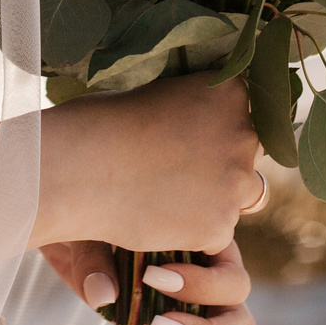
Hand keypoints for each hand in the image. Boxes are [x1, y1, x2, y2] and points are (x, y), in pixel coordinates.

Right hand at [35, 73, 261, 254]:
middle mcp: (244, 135)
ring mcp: (235, 183)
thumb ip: (195, 111)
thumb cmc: (103, 120)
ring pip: (238, 197)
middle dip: (220, 163)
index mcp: (230, 91)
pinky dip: (192, 230)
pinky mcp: (219, 226)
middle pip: (247, 155)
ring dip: (212, 199)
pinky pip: (216, 233)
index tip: (188, 135)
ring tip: (165, 195)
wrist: (78, 166)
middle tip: (175, 168)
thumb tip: (208, 129)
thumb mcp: (160, 94)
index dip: (217, 127)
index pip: (243, 113)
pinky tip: (158, 217)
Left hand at [41, 241, 256, 324]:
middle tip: (157, 324)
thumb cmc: (92, 211)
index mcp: (208, 247)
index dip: (203, 284)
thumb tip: (103, 295)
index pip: (231, 276)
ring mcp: (185, 315)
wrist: (70, 227)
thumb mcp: (94, 224)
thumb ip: (98, 256)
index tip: (151, 276)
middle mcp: (205, 285)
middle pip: (237, 323)